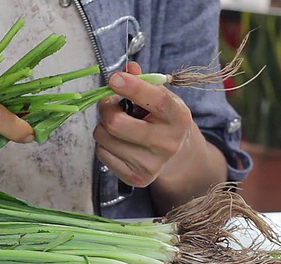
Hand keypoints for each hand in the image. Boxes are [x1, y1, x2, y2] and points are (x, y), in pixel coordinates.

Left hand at [94, 62, 197, 186]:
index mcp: (178, 118)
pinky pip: (102, 154)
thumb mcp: (161, 98)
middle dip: (106, 108)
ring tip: (118, 125)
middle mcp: (167, 144)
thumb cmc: (165, 121)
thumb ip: (144, 82)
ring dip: (104, 126)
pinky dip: (105, 144)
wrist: (178, 157)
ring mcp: (151, 165)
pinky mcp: (136, 179)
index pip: (157, 101)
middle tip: (110, 103)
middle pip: (117, 124)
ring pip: (104, 137)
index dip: (133, 88)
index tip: (115, 78)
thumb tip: (129, 68)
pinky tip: (119, 142)